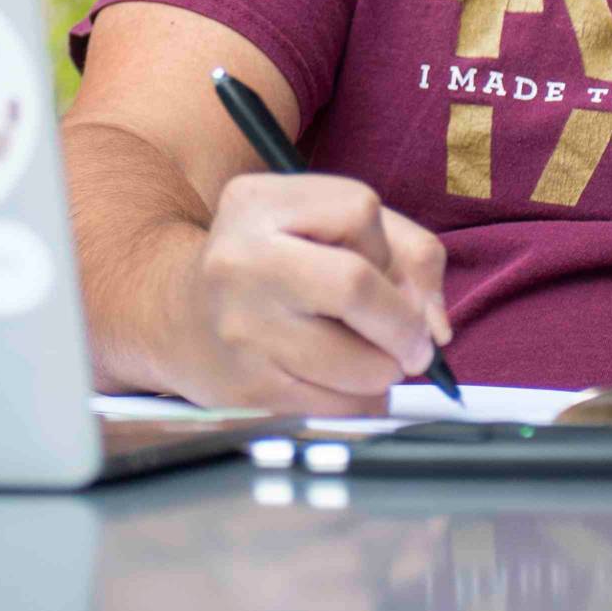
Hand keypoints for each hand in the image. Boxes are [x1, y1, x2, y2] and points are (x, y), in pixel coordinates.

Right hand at [181, 172, 451, 410]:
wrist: (176, 317)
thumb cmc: (272, 265)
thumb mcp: (320, 225)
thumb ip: (403, 252)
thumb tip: (436, 326)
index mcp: (258, 203)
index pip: (358, 210)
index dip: (384, 245)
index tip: (377, 267)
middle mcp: (241, 261)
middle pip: (357, 285)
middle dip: (404, 324)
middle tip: (413, 344)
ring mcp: (241, 329)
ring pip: (360, 363)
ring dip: (385, 370)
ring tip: (366, 359)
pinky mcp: (248, 389)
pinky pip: (339, 408)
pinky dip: (359, 401)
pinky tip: (338, 384)